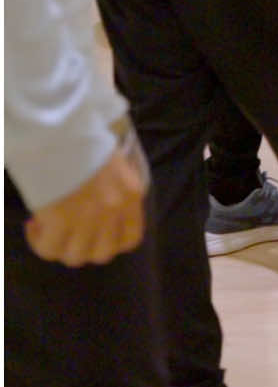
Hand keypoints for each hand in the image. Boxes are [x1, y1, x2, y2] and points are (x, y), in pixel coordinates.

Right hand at [25, 146, 146, 266]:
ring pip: (75, 257)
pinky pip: (50, 249)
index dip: (111, 244)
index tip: (94, 236)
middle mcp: (114, 211)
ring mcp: (88, 218)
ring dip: (61, 247)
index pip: (131, 239)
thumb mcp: (116, 165)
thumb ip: (116, 191)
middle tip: (68, 234)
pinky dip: (39, 242)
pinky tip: (35, 225)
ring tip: (48, 229)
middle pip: (102, 254)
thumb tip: (101, 210)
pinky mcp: (61, 220)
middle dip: (84, 248)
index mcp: (131, 195)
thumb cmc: (88, 140)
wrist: (65, 129)